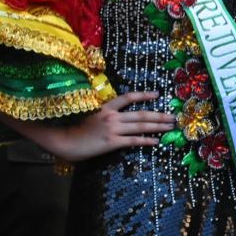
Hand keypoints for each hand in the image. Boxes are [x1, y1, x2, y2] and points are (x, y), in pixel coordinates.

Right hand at [41, 91, 175, 160]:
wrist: (62, 140)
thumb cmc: (72, 129)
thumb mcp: (89, 115)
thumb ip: (104, 114)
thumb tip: (117, 115)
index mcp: (105, 107)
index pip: (128, 97)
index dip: (144, 95)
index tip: (157, 94)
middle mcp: (112, 116)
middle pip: (141, 114)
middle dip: (160, 115)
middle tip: (174, 116)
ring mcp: (113, 129)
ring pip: (141, 126)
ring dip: (158, 126)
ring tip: (170, 127)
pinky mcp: (112, 142)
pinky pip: (133, 141)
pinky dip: (146, 140)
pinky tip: (157, 141)